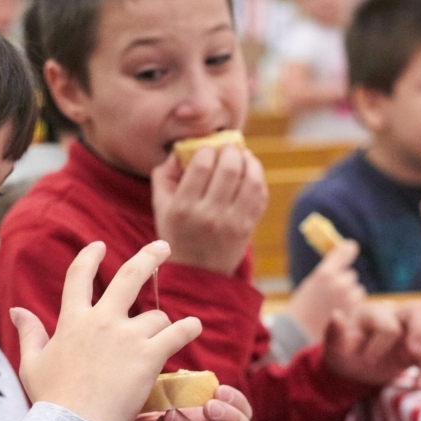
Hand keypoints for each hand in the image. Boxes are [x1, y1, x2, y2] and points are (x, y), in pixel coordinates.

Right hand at [11, 240, 202, 420]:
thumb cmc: (51, 399)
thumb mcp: (32, 364)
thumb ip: (30, 333)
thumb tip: (16, 310)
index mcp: (73, 319)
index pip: (79, 276)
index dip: (90, 257)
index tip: (100, 246)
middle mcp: (102, 320)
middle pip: (129, 277)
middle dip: (149, 257)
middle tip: (162, 246)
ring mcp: (127, 337)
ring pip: (155, 316)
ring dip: (161, 325)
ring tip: (161, 338)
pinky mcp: (148, 356)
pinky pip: (177, 334)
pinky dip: (188, 329)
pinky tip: (193, 326)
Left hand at [121, 384, 254, 420]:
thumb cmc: (154, 401)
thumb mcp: (173, 387)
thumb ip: (187, 378)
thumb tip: (186, 335)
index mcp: (219, 418)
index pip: (243, 414)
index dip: (238, 403)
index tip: (220, 389)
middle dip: (231, 420)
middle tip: (210, 406)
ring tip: (171, 414)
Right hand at [152, 145, 267, 274]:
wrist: (196, 275)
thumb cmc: (176, 234)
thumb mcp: (160, 207)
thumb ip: (164, 175)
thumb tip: (179, 150)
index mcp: (183, 208)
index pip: (201, 165)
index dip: (207, 149)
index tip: (206, 148)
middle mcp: (208, 215)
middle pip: (229, 169)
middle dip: (231, 150)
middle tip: (229, 146)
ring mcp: (231, 223)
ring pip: (249, 180)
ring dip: (249, 161)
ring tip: (243, 155)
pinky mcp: (247, 228)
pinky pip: (260, 196)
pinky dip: (258, 178)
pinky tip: (251, 171)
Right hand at [287, 240, 364, 341]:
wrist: (298, 333)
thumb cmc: (301, 308)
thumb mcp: (311, 285)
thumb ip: (328, 275)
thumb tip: (347, 268)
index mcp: (325, 273)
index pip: (345, 251)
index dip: (348, 249)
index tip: (351, 246)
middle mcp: (339, 282)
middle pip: (350, 275)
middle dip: (344, 282)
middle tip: (329, 294)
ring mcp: (349, 298)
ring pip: (357, 290)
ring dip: (349, 296)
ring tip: (332, 306)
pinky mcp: (355, 312)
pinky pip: (359, 304)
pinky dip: (352, 308)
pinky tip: (338, 314)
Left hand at [323, 300, 420, 387]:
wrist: (351, 369)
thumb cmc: (342, 354)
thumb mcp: (334, 347)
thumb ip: (334, 332)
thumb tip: (336, 315)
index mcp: (370, 312)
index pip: (387, 325)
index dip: (381, 345)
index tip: (368, 361)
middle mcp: (391, 315)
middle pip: (417, 309)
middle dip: (420, 331)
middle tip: (414, 352)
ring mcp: (407, 329)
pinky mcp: (416, 346)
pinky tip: (418, 383)